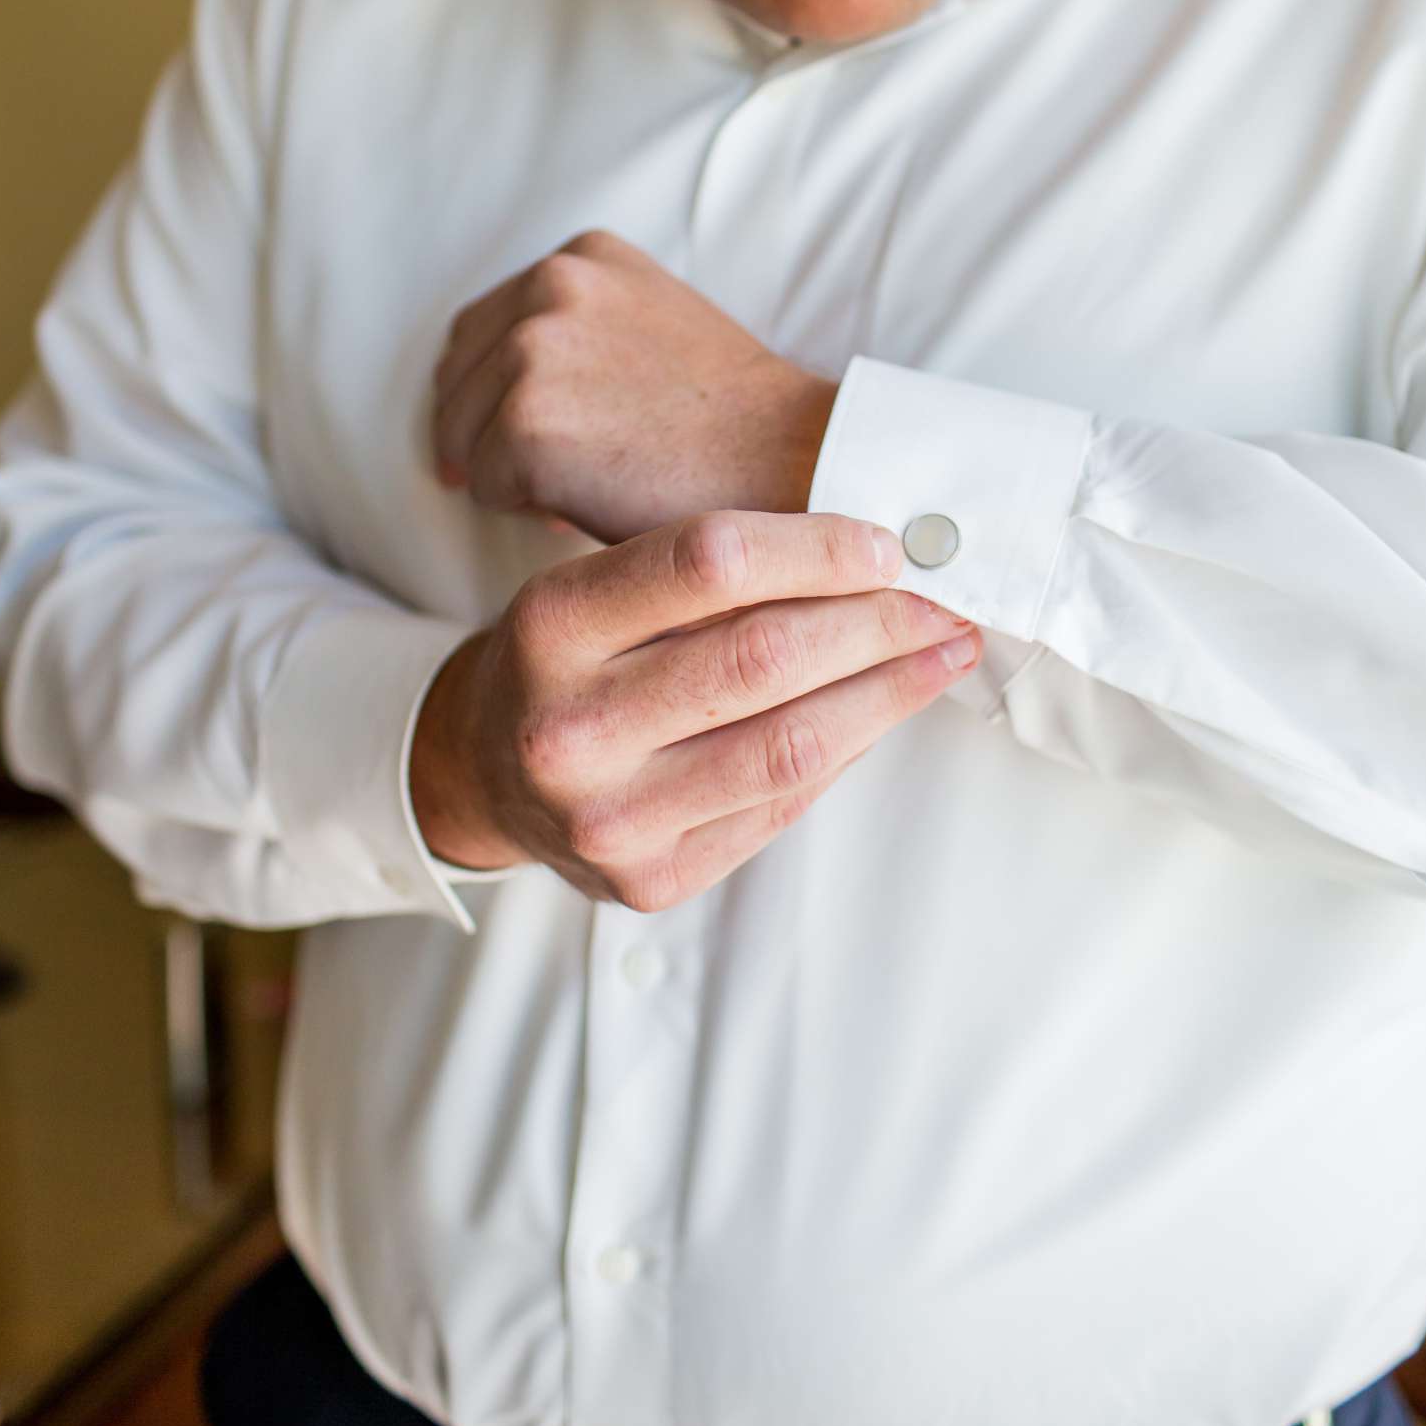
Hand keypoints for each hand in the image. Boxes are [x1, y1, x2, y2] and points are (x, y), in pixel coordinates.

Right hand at [409, 509, 982, 910]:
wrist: (482, 773)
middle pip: (764, 657)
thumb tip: (874, 554)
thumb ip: (705, 571)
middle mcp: (569, 728)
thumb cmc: (568, 657)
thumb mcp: (595, 584)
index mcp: (551, 624)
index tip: (888, 543)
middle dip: (877, 621)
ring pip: (791, 745)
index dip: (817, 548)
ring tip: (943, 654)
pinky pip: (782, 806)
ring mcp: (607, 819)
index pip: (708, 562)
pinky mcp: (649, 882)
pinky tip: (881, 711)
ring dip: (889, 693)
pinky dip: (847, 748)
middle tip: (942, 600)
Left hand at [430, 228, 837, 544]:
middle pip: (457, 380)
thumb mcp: (649, 320)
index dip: (494, 392)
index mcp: (578, 256)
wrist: (790, 457)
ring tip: (582, 486)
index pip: (481, 329)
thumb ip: (574, 324)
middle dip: (490, 433)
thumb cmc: (726, 415)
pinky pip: (484, 486)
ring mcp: (533, 352)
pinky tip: (585, 506)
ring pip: (462, 434)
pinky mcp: (526, 424)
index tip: (527, 434)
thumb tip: (482, 389)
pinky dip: (523, 510)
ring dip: (506, 473)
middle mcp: (550, 286)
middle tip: (556, 474)